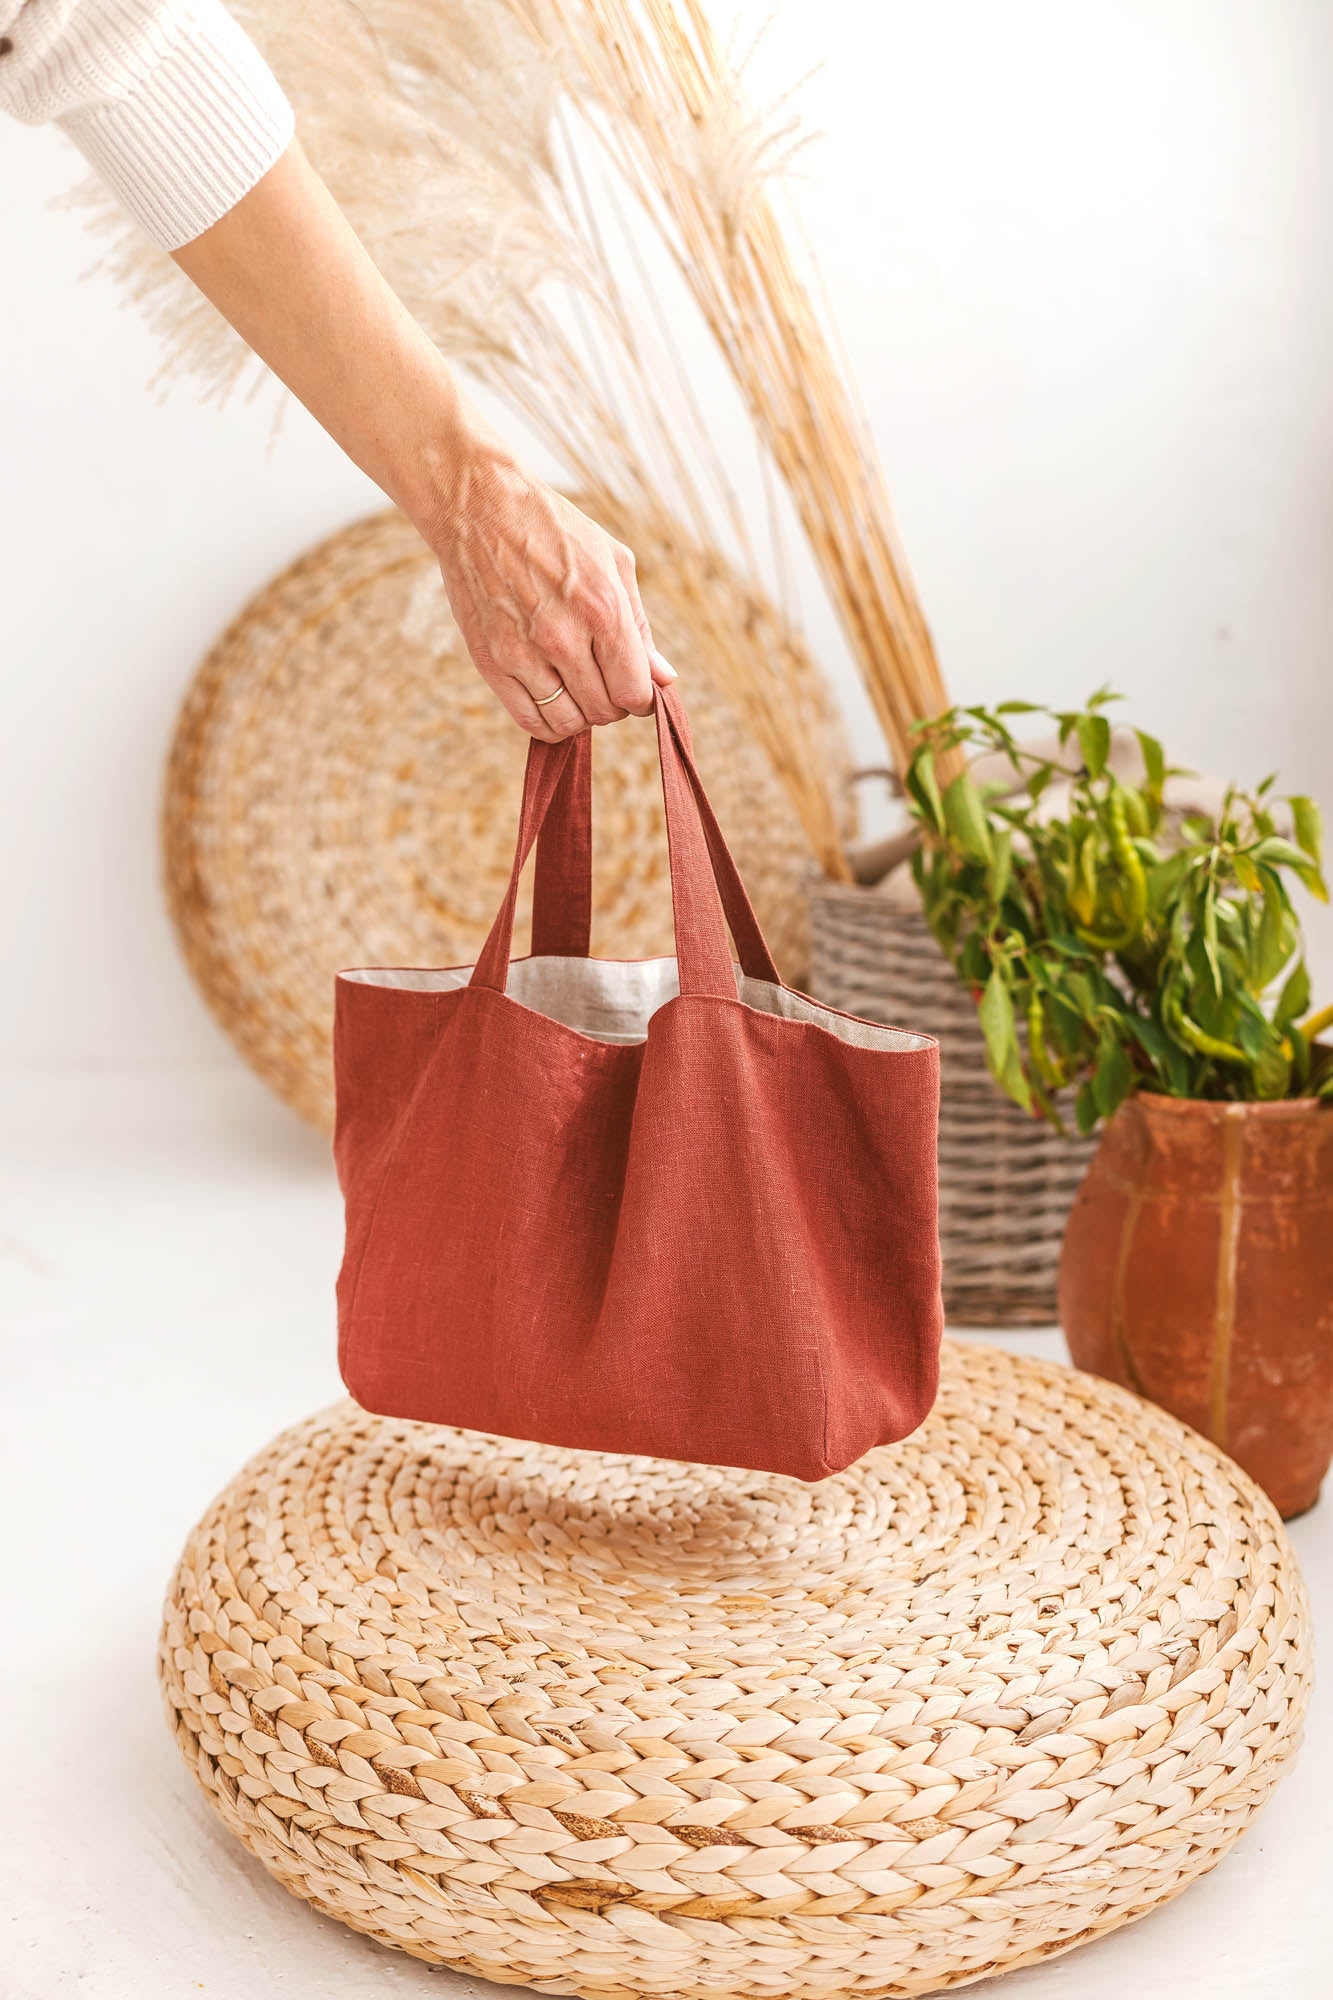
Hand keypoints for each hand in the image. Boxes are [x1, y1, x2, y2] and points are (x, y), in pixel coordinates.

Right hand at [428, 442, 675, 740]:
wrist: (480, 507)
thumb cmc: (554, 530)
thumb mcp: (613, 562)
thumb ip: (641, 626)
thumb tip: (664, 678)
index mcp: (603, 610)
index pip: (635, 693)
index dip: (642, 699)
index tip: (635, 688)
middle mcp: (563, 637)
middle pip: (603, 711)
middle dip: (612, 704)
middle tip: (604, 680)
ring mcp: (523, 653)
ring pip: (567, 723)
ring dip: (581, 714)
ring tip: (577, 688)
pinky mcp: (490, 661)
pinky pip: (528, 720)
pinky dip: (547, 722)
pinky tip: (552, 698)